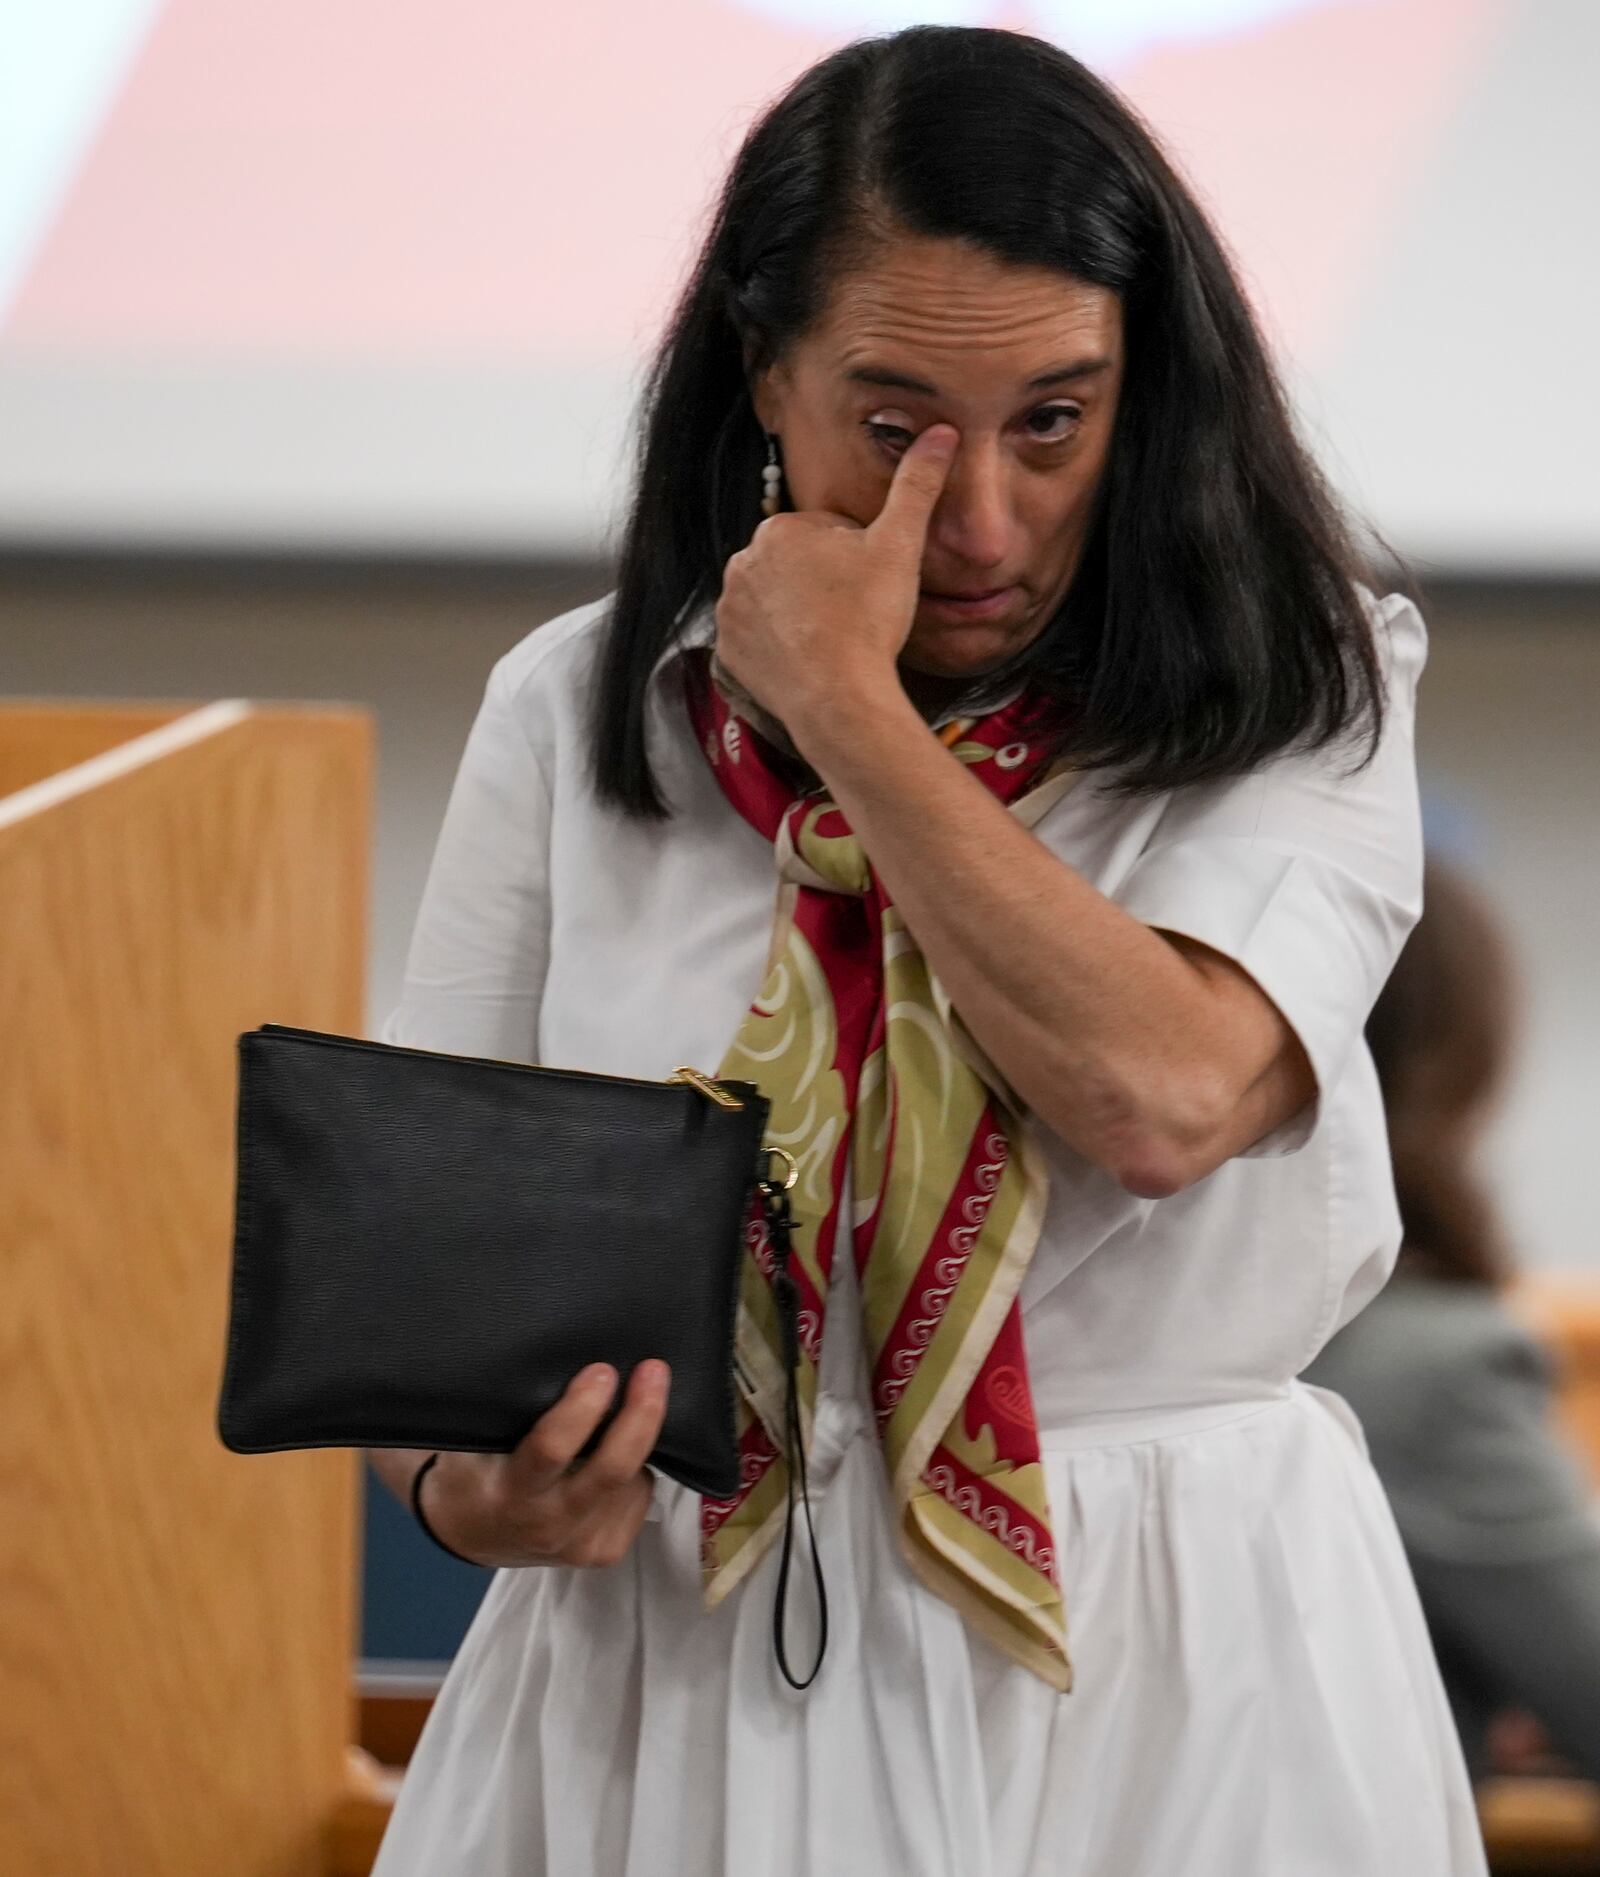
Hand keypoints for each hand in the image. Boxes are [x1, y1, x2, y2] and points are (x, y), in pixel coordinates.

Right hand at [419, 1360, 671, 1568]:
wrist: (473, 1534)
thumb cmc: (477, 1471)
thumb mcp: (479, 1440)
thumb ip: (515, 1410)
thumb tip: (570, 1356)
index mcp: (512, 1491)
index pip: (551, 1450)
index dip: (582, 1409)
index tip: (602, 1371)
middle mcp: (549, 1523)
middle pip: (612, 1471)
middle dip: (641, 1416)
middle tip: (653, 1371)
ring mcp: (581, 1544)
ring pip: (634, 1480)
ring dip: (639, 1437)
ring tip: (633, 1403)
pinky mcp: (605, 1552)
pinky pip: (640, 1496)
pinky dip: (638, 1468)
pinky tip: (619, 1451)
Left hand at [713, 423, 957, 751]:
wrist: (837, 696)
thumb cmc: (869, 619)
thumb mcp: (900, 545)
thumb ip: (918, 485)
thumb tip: (942, 432)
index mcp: (779, 529)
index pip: (824, 533)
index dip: (857, 558)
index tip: (870, 586)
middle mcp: (742, 562)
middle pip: (796, 567)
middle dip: (824, 583)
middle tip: (856, 613)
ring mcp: (729, 610)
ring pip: (775, 602)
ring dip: (799, 614)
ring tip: (834, 638)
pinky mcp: (727, 651)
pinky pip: (756, 640)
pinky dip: (778, 648)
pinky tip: (808, 659)